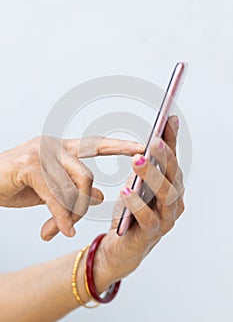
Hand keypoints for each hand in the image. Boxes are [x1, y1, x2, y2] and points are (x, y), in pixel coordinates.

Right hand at [0, 136, 143, 240]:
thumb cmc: (17, 184)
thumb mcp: (52, 188)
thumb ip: (75, 189)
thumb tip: (101, 196)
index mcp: (62, 148)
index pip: (97, 145)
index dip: (120, 145)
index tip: (142, 147)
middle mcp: (54, 146)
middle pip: (86, 175)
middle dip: (86, 202)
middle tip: (75, 219)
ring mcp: (41, 154)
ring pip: (72, 187)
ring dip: (70, 212)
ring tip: (63, 225)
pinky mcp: (29, 167)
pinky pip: (54, 196)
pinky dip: (60, 217)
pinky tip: (62, 230)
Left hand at [95, 116, 184, 286]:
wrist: (122, 245)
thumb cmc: (132, 212)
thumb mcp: (140, 182)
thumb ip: (149, 162)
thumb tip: (156, 135)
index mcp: (171, 186)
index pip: (173, 158)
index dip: (171, 139)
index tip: (169, 118)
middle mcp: (174, 201)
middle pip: (173, 176)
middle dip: (164, 157)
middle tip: (153, 141)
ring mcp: (166, 219)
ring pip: (165, 196)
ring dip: (152, 177)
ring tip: (137, 160)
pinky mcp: (151, 234)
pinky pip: (147, 218)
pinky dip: (137, 204)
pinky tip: (125, 190)